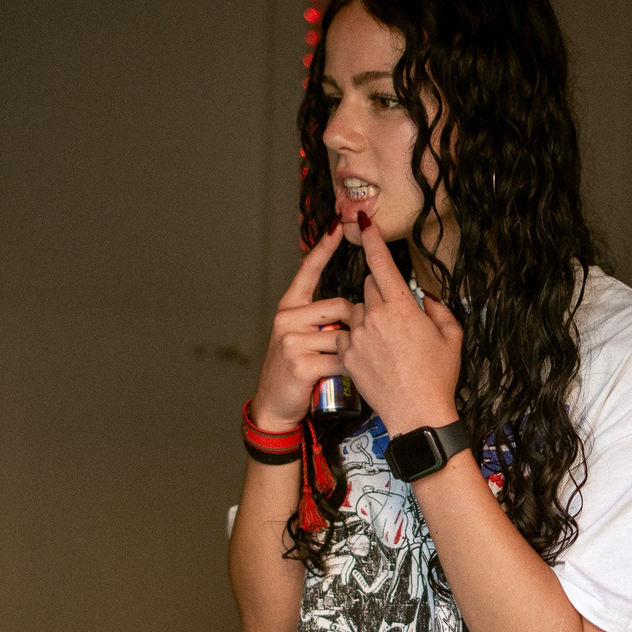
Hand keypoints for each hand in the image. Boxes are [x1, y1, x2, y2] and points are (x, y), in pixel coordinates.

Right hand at [249, 222, 351, 428]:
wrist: (276, 405)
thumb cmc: (297, 370)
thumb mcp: (304, 338)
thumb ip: (323, 319)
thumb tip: (355, 306)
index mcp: (289, 307)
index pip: (308, 270)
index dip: (324, 248)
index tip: (338, 226)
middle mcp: (287, 318)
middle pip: (341, 306)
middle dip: (356, 325)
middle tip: (353, 346)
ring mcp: (291, 339)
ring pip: (344, 333)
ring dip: (355, 351)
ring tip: (350, 364)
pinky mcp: (300, 362)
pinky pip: (342, 358)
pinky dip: (352, 369)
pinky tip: (349, 376)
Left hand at [337, 218, 462, 432]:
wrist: (418, 414)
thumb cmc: (438, 376)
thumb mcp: (451, 337)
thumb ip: (439, 308)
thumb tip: (427, 297)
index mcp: (401, 307)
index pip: (381, 263)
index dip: (371, 239)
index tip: (363, 222)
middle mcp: (375, 317)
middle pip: (369, 285)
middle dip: (381, 291)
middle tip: (398, 314)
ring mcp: (358, 336)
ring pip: (356, 310)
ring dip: (368, 315)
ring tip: (386, 341)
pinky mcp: (346, 355)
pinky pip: (347, 334)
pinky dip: (357, 338)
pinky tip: (374, 354)